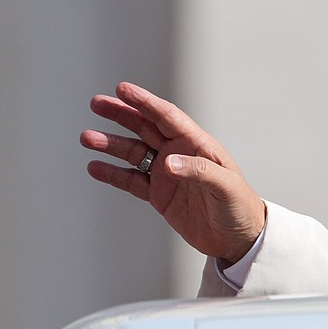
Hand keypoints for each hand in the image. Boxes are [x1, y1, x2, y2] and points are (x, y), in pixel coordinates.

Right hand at [81, 82, 265, 263]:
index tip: (122, 90)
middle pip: (146, 128)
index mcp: (198, 145)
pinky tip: (96, 167)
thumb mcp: (226, 186)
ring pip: (134, 152)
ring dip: (111, 144)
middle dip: (121, 115)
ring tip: (87, 137)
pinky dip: (113, 174)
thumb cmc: (240, 206)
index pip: (167, 117)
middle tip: (97, 103)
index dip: (145, 102)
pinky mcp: (160, 196)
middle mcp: (180, 154)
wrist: (238, 238)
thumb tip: (168, 162)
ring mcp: (168, 174)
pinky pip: (132, 181)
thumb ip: (199, 172)